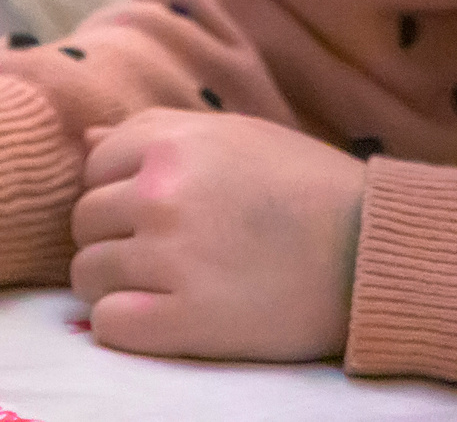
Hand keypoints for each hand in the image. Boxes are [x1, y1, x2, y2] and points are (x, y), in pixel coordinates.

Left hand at [68, 110, 363, 362]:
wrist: (372, 250)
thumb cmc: (306, 186)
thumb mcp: (236, 136)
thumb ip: (158, 132)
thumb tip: (85, 140)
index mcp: (173, 143)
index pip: (93, 167)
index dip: (118, 191)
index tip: (155, 210)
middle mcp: (161, 196)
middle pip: (85, 222)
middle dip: (114, 237)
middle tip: (162, 253)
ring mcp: (170, 259)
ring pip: (88, 275)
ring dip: (115, 284)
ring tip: (164, 286)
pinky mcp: (185, 320)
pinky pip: (109, 324)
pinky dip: (126, 325)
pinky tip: (163, 318)